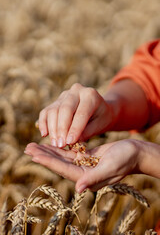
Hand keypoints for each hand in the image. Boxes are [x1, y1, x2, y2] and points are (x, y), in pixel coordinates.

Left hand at [24, 139, 139, 192]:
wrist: (135, 153)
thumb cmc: (126, 159)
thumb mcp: (111, 168)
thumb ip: (94, 179)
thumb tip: (77, 189)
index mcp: (87, 178)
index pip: (63, 169)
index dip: (48, 161)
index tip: (33, 154)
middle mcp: (83, 173)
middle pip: (58, 164)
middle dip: (43, 155)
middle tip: (27, 148)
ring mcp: (84, 165)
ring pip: (62, 157)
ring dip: (48, 151)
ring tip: (34, 145)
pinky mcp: (87, 157)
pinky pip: (69, 152)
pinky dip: (59, 148)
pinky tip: (51, 143)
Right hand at [38, 83, 113, 147]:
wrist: (100, 109)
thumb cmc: (101, 118)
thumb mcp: (99, 125)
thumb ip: (86, 132)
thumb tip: (70, 141)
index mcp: (90, 95)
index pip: (81, 113)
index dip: (75, 128)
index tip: (70, 142)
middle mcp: (76, 91)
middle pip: (65, 109)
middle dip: (61, 129)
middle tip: (60, 145)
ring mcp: (64, 95)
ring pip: (53, 110)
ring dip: (52, 129)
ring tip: (55, 144)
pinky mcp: (56, 101)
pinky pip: (46, 111)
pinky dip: (44, 123)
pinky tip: (45, 134)